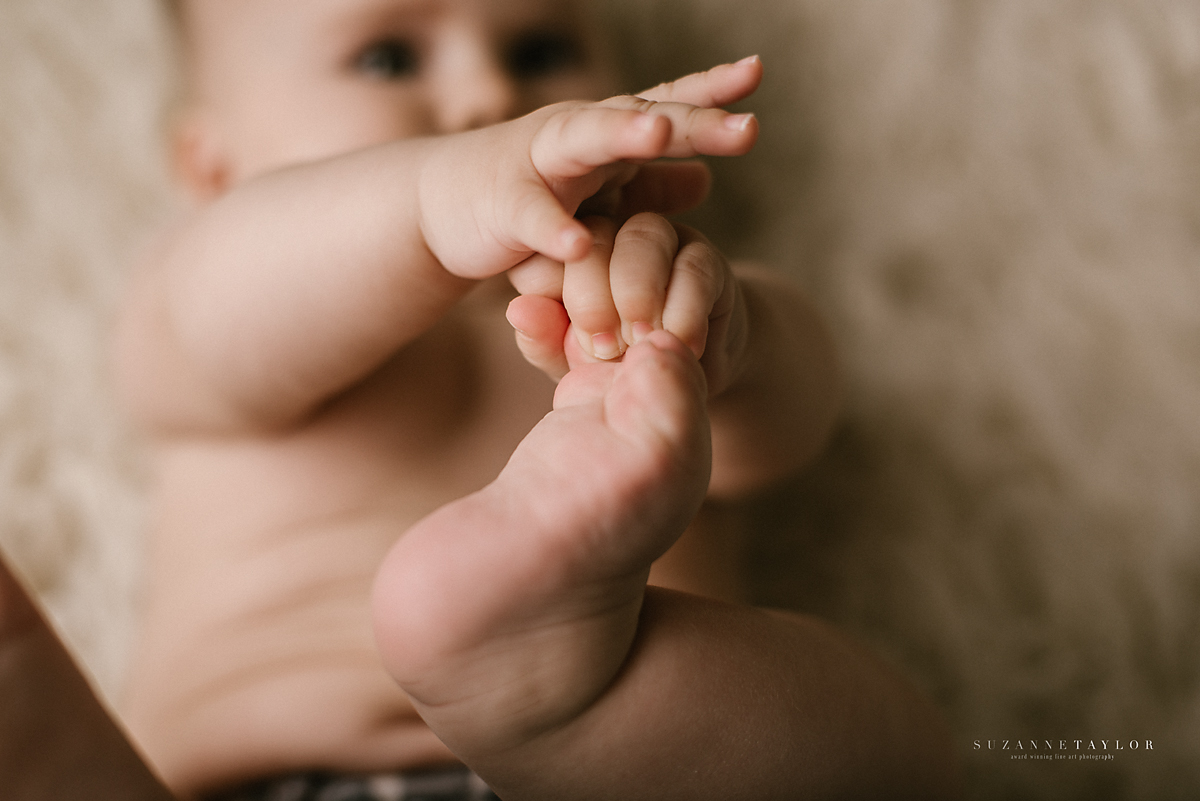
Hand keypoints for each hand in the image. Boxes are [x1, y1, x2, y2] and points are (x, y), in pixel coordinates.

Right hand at [416, 57, 761, 278]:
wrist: (443, 209)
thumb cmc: (529, 197)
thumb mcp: (596, 191)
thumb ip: (648, 184)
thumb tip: (705, 176)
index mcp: (607, 135)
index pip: (665, 106)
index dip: (709, 92)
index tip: (756, 76)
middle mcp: (577, 135)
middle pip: (640, 117)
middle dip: (691, 120)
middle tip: (745, 126)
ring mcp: (538, 164)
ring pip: (582, 141)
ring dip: (620, 135)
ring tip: (658, 136)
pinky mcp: (502, 206)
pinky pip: (530, 215)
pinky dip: (551, 229)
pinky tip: (575, 244)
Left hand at [506, 213, 748, 397]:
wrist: (683, 378)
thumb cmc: (617, 366)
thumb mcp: (573, 363)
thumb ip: (544, 340)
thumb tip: (519, 309)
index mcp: (569, 256)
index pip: (551, 254)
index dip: (555, 293)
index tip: (572, 344)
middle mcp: (614, 237)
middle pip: (597, 236)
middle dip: (595, 294)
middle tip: (603, 349)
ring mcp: (663, 242)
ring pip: (645, 238)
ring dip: (638, 292)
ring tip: (639, 342)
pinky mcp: (706, 260)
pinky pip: (694, 268)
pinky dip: (683, 309)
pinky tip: (675, 343)